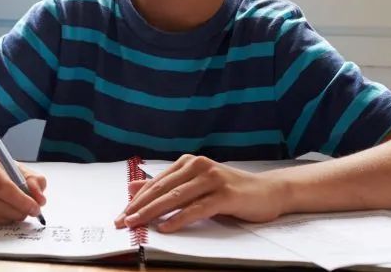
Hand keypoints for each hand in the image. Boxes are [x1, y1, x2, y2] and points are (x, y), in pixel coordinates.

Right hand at [0, 148, 46, 225]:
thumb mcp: (10, 164)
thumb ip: (31, 179)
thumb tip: (40, 199)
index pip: (3, 186)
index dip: (22, 200)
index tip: (36, 208)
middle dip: (17, 212)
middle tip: (28, 213)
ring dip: (8, 219)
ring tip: (17, 214)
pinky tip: (2, 215)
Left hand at [115, 155, 288, 231]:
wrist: (268, 191)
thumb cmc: (229, 190)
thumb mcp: (194, 186)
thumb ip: (166, 186)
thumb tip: (132, 187)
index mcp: (188, 162)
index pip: (156, 183)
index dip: (136, 200)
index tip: (121, 215)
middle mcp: (198, 166)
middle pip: (162, 189)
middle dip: (139, 206)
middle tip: (122, 221)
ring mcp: (212, 179)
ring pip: (176, 197)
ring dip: (153, 212)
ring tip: (137, 224)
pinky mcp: (225, 194)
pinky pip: (197, 208)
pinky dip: (179, 218)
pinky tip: (166, 227)